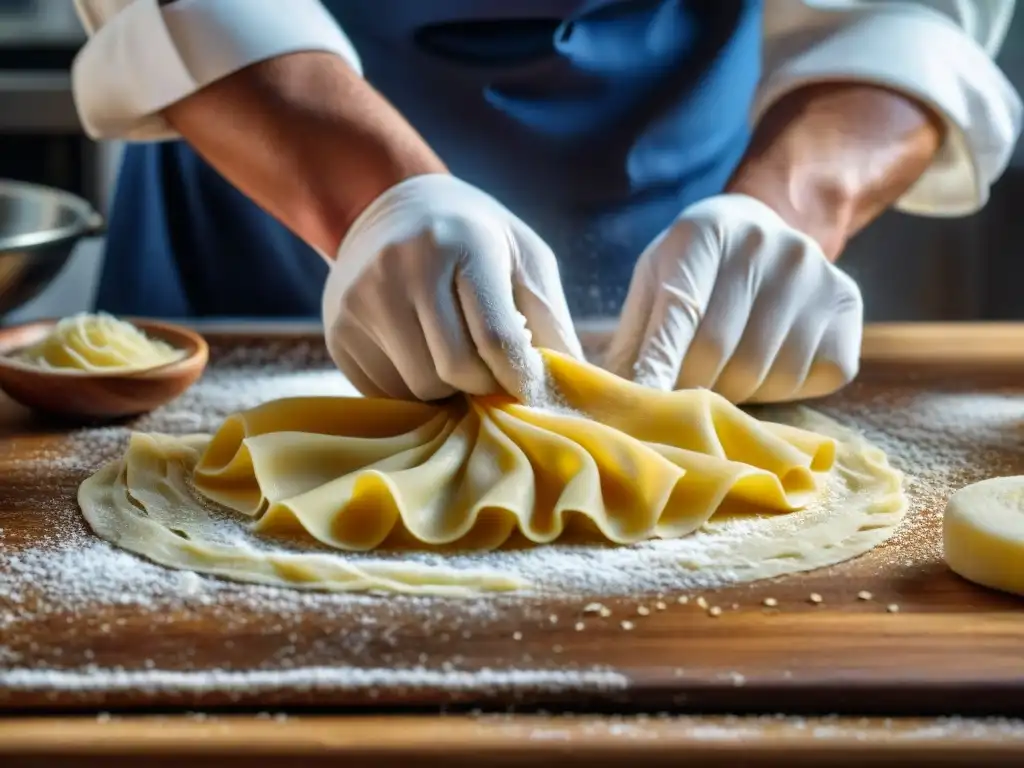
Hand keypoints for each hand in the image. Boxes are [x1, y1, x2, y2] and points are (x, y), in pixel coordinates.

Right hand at [322, 174, 582, 401]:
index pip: (496, 337)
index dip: (521, 376)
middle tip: (494, 371)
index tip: (531, 387)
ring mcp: (361, 298)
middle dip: (484, 384)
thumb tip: (573, 387)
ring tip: (457, 356)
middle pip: (455, 370)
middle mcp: (403, 265)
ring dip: (448, 389)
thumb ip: (550, 320)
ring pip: (419, 387)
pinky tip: (421, 355)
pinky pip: (385, 391)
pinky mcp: (338, 329)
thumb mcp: (525, 257)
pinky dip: (412, 389)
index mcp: (462, 242)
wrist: (389, 206)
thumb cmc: (474, 237)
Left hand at [604, 194, 862, 403]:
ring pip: (763, 372)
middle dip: (691, 386)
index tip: (645, 402)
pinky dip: (783, 390)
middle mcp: (764, 244)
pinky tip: (769, 362)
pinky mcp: (846, 301)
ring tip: (725, 371)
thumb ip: (635, 338)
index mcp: (703, 232)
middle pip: (718, 351)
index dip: (660, 365)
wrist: (765, 229)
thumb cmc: (696, 269)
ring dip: (736, 393)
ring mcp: (813, 271)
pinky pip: (811, 376)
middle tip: (682, 389)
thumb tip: (614, 397)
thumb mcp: (655, 282)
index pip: (679, 311)